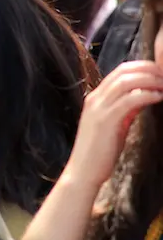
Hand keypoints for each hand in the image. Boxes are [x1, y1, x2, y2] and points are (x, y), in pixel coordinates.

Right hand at [65, 61, 162, 188]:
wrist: (83, 171)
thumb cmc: (100, 152)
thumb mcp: (114, 125)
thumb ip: (125, 110)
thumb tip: (145, 97)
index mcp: (96, 98)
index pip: (119, 72)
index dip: (141, 67)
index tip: (160, 72)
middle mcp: (95, 99)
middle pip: (123, 72)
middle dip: (148, 69)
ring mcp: (99, 108)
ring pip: (126, 82)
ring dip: (149, 80)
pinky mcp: (106, 120)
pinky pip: (129, 100)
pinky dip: (147, 95)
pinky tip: (159, 97)